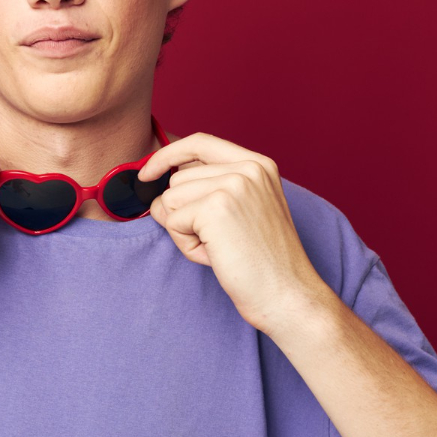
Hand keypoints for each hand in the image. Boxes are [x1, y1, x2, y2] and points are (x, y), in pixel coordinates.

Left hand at [136, 132, 320, 332]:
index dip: (168, 155)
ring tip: (220, 247)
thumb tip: (159, 183)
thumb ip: (211, 187)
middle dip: (185, 213)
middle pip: (178, 178)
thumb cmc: (263, 261)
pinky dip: (186, 245)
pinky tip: (216, 255)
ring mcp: (232, 185)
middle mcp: (247, 167)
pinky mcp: (215, 208)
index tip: (148, 172)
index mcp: (258, 164)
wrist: (287, 294)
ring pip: (170, 200)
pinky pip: (172, 222)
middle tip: (219, 239)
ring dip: (185, 230)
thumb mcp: (245, 210)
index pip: (200, 142)